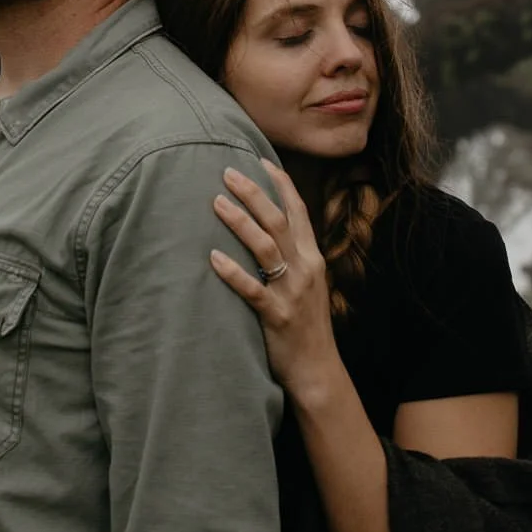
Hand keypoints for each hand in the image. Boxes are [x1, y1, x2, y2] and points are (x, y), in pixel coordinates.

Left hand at [211, 159, 340, 403]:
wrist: (318, 371)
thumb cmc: (305, 326)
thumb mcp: (307, 285)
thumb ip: (292, 257)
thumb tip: (267, 229)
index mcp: (312, 258)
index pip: (298, 211)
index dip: (280, 184)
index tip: (259, 160)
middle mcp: (305, 269)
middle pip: (279, 221)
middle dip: (253, 193)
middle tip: (227, 172)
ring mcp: (291, 292)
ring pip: (266, 248)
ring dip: (240, 222)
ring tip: (216, 202)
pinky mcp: (276, 316)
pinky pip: (253, 289)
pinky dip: (233, 272)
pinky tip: (213, 257)